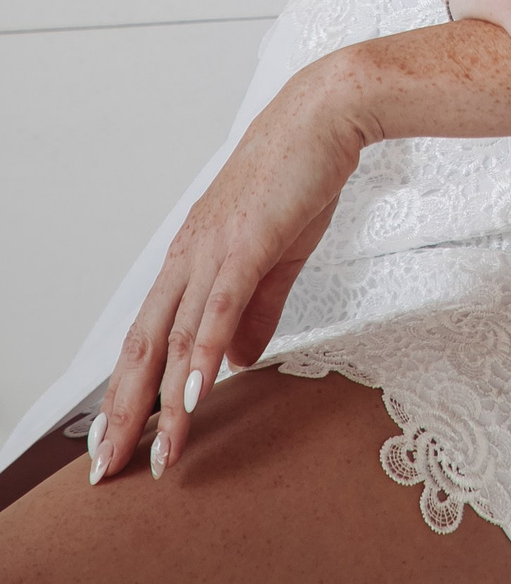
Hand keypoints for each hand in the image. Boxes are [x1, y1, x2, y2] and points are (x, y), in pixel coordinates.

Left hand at [87, 59, 365, 487]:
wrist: (327, 113)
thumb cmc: (302, 173)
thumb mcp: (279, 253)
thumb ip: (257, 308)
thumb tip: (237, 361)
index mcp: (193, 259)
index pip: (147, 338)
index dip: (128, 392)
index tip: (119, 441)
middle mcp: (189, 257)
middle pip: (143, 348)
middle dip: (124, 414)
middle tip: (110, 470)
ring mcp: (213, 250)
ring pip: (175, 340)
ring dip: (163, 403)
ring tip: (158, 455)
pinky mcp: (245, 244)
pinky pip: (217, 311)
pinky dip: (201, 358)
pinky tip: (195, 397)